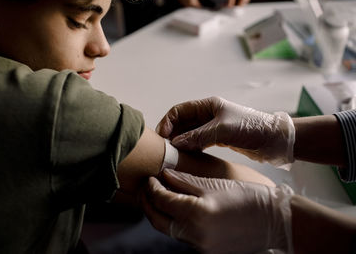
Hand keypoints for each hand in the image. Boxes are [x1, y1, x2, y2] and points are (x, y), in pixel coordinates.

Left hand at [141, 169, 293, 253]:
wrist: (274, 221)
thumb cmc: (248, 198)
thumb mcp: (215, 184)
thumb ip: (185, 181)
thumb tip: (164, 175)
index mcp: (196, 214)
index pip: (161, 200)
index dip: (151, 187)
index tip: (150, 178)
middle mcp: (194, 235)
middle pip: (158, 220)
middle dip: (148, 203)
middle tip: (146, 189)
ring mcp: (200, 247)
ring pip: (169, 230)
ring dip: (160, 214)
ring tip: (159, 197)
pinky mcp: (206, 251)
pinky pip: (183, 237)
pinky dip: (175, 223)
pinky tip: (177, 210)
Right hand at [156, 96, 294, 164]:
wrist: (274, 140)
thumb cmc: (251, 128)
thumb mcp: (222, 130)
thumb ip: (198, 136)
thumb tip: (176, 143)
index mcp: (208, 106)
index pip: (179, 111)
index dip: (168, 122)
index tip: (162, 137)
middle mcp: (207, 115)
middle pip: (182, 123)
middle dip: (172, 134)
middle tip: (165, 149)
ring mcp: (212, 128)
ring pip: (188, 134)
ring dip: (180, 143)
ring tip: (173, 154)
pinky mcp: (217, 139)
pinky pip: (197, 143)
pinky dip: (190, 148)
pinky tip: (186, 157)